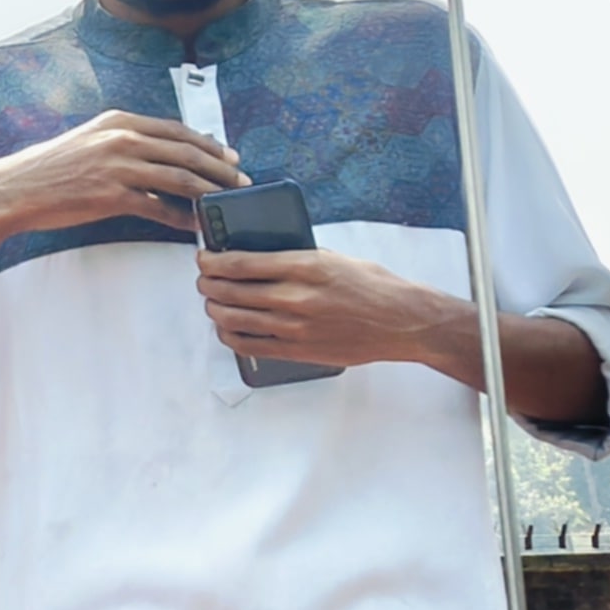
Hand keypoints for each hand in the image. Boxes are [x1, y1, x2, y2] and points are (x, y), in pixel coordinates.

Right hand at [0, 108, 240, 237]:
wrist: (14, 189)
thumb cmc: (49, 169)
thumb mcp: (89, 141)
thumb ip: (123, 142)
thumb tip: (159, 156)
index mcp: (119, 121)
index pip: (177, 130)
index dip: (209, 144)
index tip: (229, 156)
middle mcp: (122, 139)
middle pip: (187, 153)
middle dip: (220, 168)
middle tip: (241, 181)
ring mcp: (118, 167)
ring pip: (181, 178)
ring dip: (210, 192)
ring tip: (226, 203)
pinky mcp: (112, 196)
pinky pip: (159, 208)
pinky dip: (181, 218)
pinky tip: (194, 226)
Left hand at [196, 246, 463, 375]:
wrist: (404, 322)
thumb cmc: (374, 287)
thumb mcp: (336, 258)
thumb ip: (297, 258)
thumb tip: (259, 258)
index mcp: (305, 267)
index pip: (241, 263)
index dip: (213, 261)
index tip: (204, 258)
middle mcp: (296, 297)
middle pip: (230, 291)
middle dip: (208, 284)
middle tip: (204, 280)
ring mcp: (295, 327)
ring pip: (234, 318)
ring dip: (214, 308)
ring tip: (212, 302)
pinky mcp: (298, 350)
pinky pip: (249, 345)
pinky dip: (229, 335)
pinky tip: (226, 328)